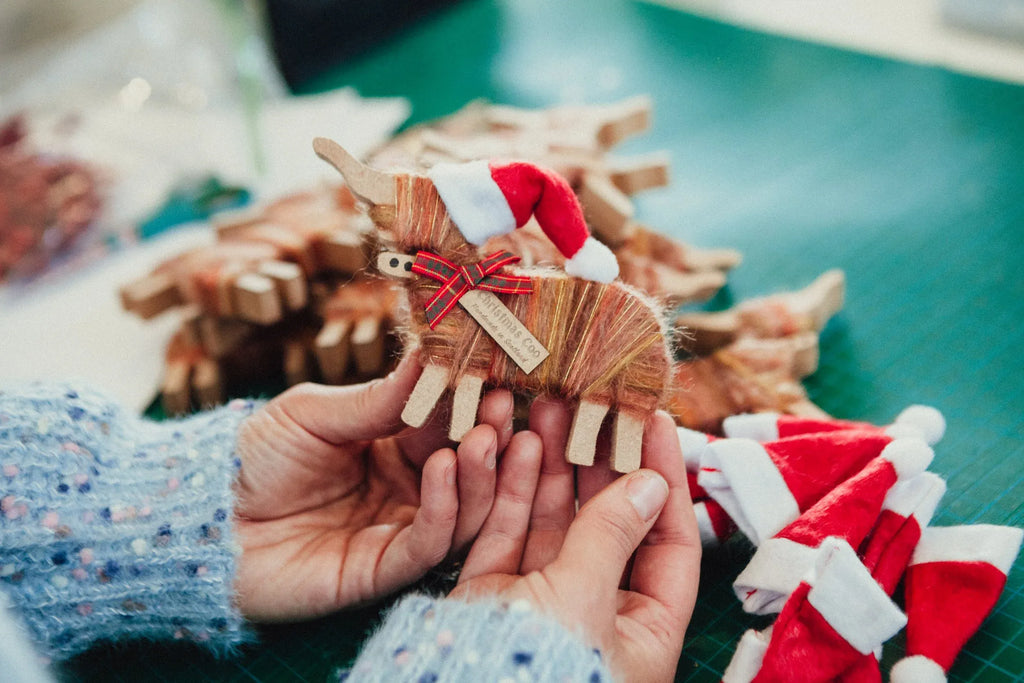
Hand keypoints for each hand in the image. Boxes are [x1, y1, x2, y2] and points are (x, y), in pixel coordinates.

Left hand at [231, 353, 514, 621]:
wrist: (203, 518)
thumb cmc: (252, 457)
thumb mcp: (314, 413)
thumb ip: (377, 398)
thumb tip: (432, 354)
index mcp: (393, 447)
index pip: (448, 426)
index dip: (474, 404)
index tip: (501, 375)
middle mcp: (405, 490)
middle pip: (467, 469)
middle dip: (492, 439)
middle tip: (507, 409)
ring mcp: (397, 531)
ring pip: (463, 510)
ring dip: (481, 474)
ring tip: (485, 437)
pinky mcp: (381, 570)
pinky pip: (427, 545)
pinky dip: (444, 510)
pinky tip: (442, 469)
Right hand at [450, 402, 700, 682]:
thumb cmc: (538, 671)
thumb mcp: (585, 599)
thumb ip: (613, 534)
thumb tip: (652, 483)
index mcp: (642, 631)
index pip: (671, 541)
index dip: (666, 478)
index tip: (655, 422)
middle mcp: (595, 613)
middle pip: (609, 522)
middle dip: (600, 461)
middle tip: (594, 405)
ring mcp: (541, 602)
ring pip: (555, 521)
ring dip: (554, 463)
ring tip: (551, 406)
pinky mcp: (491, 595)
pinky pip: (509, 533)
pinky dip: (514, 490)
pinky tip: (520, 444)